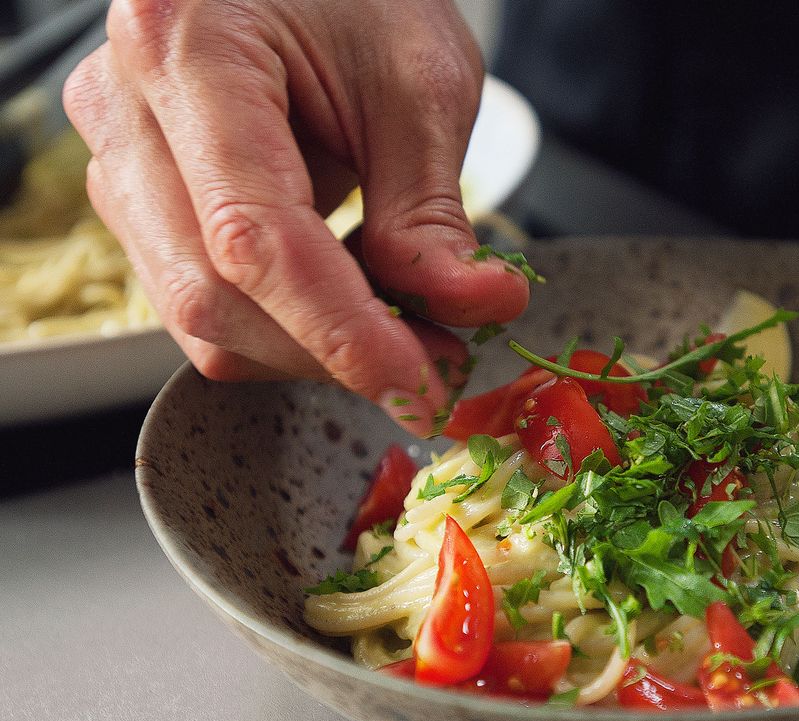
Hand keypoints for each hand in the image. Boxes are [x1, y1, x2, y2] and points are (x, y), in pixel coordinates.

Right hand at [63, 0, 530, 434]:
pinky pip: (205, 302)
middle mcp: (125, 111)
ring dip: (314, 348)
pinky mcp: (142, 203)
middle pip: (212, 296)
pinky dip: (289, 327)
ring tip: (404, 321)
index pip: (252, 236)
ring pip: (203, 317)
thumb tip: (472, 309)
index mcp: (187, 50)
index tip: (421, 385)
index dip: (342, 331)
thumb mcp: (420, 83)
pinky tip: (349, 297)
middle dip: (334, 354)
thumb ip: (433, 211)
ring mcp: (120, 161)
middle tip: (436, 367)